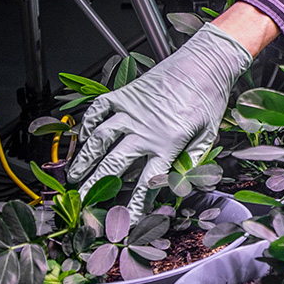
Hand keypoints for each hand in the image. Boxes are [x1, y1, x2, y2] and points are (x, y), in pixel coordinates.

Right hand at [66, 21, 253, 219]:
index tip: (122, 220)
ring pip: (99, 139)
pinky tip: (81, 138)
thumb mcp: (208, 135)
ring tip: (74, 176)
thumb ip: (191, 162)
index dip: (132, 206)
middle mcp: (145, 129)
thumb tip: (178, 187)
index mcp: (167, 143)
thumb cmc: (209, 97)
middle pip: (113, 166)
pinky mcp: (125, 93)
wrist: (205, 62)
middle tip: (83, 202)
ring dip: (84, 160)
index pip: (145, 184)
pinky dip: (87, 124)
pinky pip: (98, 110)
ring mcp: (131, 110)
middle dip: (95, 188)